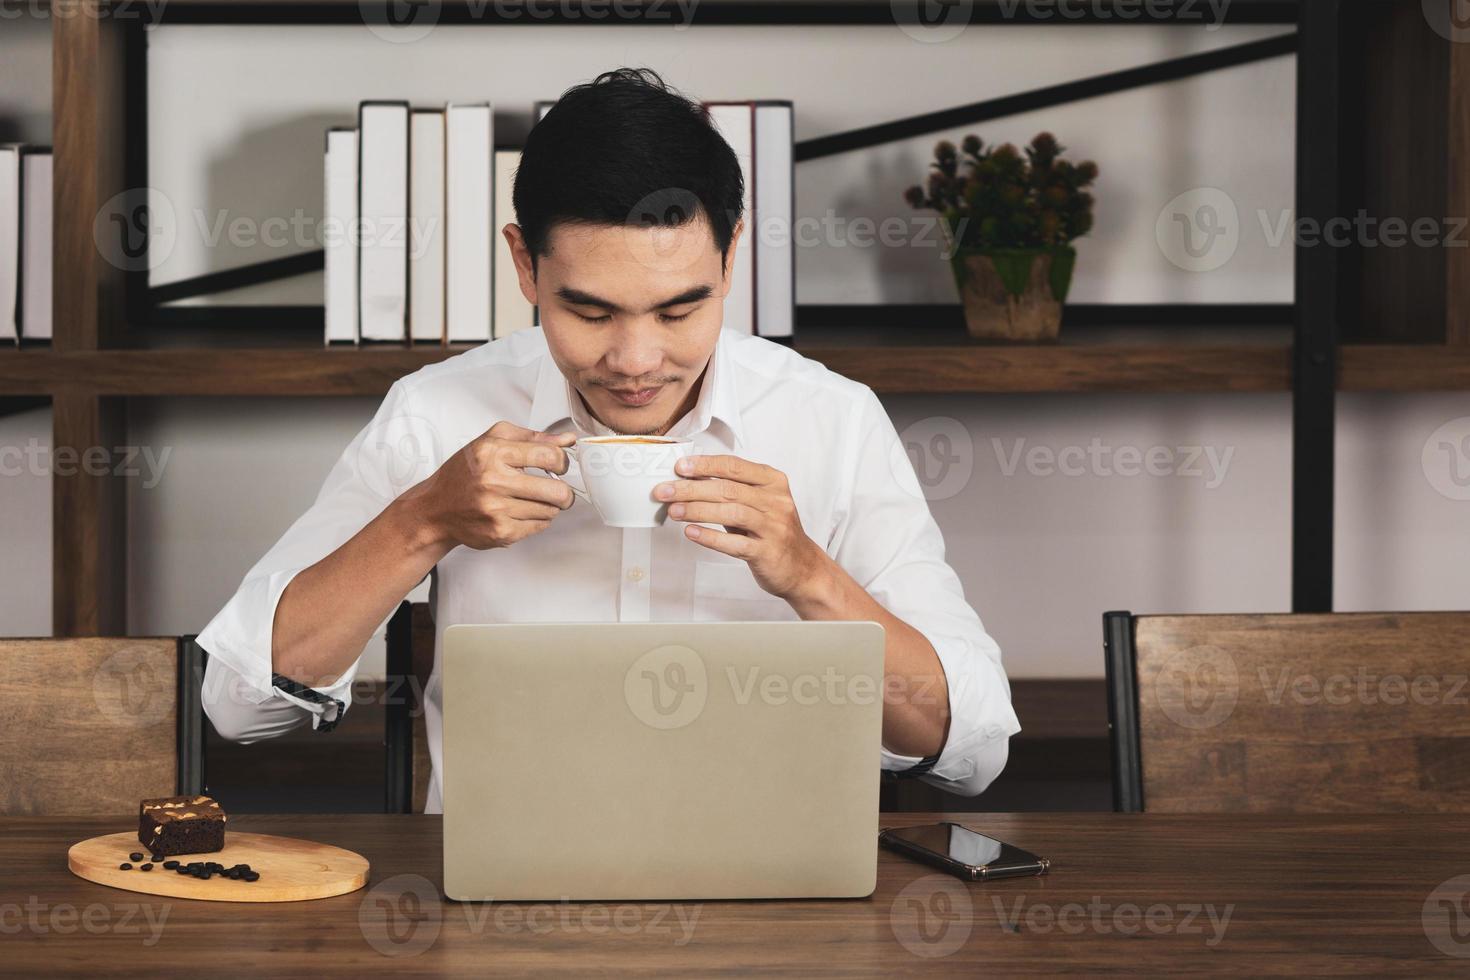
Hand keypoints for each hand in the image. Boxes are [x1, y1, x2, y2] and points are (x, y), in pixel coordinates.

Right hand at [403, 421, 576, 550]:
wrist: (436, 508)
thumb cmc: (465, 472)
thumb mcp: (492, 441)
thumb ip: (532, 437)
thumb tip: (568, 440)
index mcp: (494, 453)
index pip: (550, 456)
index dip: (562, 462)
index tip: (559, 466)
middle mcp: (494, 481)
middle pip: (557, 491)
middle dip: (565, 492)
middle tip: (558, 490)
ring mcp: (497, 510)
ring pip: (550, 511)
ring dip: (548, 506)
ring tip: (532, 500)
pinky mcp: (500, 532)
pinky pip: (539, 526)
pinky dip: (537, 519)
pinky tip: (521, 512)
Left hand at [655, 454, 827, 600]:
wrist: (801, 567)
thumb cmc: (772, 530)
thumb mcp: (757, 503)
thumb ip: (730, 489)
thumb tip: (689, 477)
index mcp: (773, 481)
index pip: (734, 466)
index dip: (704, 465)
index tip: (679, 467)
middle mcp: (776, 501)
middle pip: (727, 489)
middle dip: (690, 489)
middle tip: (664, 491)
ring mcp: (774, 527)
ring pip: (730, 513)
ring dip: (697, 510)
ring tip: (673, 511)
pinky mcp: (767, 552)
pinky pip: (734, 543)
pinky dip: (710, 537)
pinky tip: (691, 533)